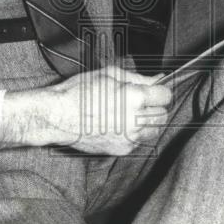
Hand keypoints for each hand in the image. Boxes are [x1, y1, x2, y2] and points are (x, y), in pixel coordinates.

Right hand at [0, 65, 172, 155]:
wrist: (58, 116)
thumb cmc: (79, 91)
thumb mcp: (109, 74)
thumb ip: (138, 77)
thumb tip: (158, 79)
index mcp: (135, 97)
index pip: (165, 96)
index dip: (159, 91)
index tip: (152, 91)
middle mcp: (135, 119)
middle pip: (163, 115)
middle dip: (154, 107)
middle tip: (140, 102)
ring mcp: (130, 137)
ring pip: (154, 131)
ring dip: (147, 122)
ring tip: (129, 114)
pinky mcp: (122, 149)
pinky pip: (138, 142)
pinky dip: (134, 134)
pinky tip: (118, 125)